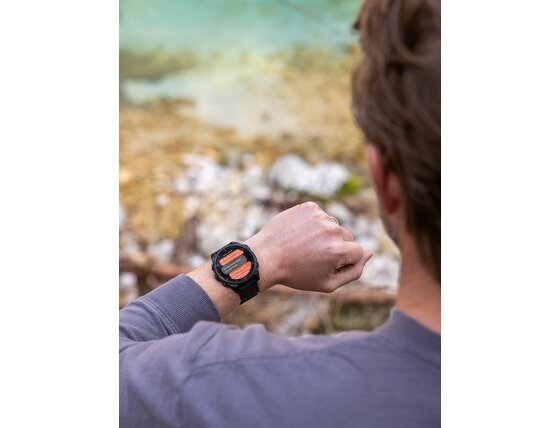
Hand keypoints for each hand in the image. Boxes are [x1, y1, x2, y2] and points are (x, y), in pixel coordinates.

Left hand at [245, 202, 372, 292]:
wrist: (265, 257)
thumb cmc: (297, 274)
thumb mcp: (328, 283)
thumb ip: (355, 271)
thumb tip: (371, 253)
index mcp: (339, 250)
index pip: (358, 252)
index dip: (342, 261)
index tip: (323, 265)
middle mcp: (332, 229)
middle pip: (346, 237)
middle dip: (334, 247)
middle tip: (311, 256)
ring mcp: (320, 216)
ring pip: (333, 226)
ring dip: (324, 234)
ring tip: (303, 245)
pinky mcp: (309, 207)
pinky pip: (320, 216)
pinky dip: (313, 223)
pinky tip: (299, 233)